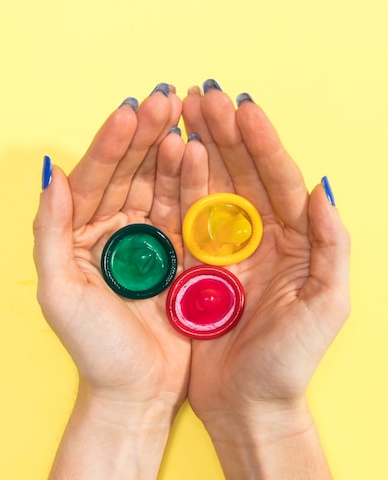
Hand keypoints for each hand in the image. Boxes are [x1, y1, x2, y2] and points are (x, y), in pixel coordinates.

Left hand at [33, 84, 190, 478]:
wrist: (135, 390)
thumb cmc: (93, 349)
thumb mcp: (59, 292)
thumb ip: (50, 232)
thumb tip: (49, 174)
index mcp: (76, 235)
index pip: (91, 179)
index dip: (109, 146)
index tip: (128, 112)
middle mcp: (108, 230)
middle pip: (126, 172)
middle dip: (143, 136)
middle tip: (165, 99)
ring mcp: (144, 239)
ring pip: (156, 183)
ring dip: (168, 149)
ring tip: (183, 115)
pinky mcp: (174, 252)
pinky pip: (182, 209)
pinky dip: (190, 181)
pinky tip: (197, 152)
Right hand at [181, 84, 349, 477]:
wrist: (245, 405)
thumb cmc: (287, 364)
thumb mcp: (325, 308)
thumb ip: (333, 247)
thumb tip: (325, 188)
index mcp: (295, 242)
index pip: (280, 179)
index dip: (261, 142)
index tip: (242, 108)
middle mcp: (260, 237)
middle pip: (242, 173)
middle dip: (223, 132)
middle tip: (201, 96)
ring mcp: (224, 247)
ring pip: (210, 186)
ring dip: (197, 148)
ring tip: (180, 113)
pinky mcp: (194, 262)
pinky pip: (184, 215)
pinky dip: (176, 185)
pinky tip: (167, 158)